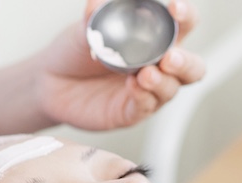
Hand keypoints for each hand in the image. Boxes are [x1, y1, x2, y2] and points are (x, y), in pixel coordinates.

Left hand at [37, 0, 204, 129]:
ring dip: (162, 81)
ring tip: (146, 74)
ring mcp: (147, 91)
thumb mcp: (85, 28)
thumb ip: (95, 14)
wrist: (49, 82)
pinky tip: (133, 86)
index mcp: (155, 38)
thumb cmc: (75, 51)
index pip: (183, 25)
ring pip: (171, 89)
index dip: (185, 16)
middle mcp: (157, 65)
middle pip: (192, 67)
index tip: (175, 8)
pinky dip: (143, 96)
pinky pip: (146, 106)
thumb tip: (98, 2)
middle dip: (185, 62)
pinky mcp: (131, 112)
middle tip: (171, 57)